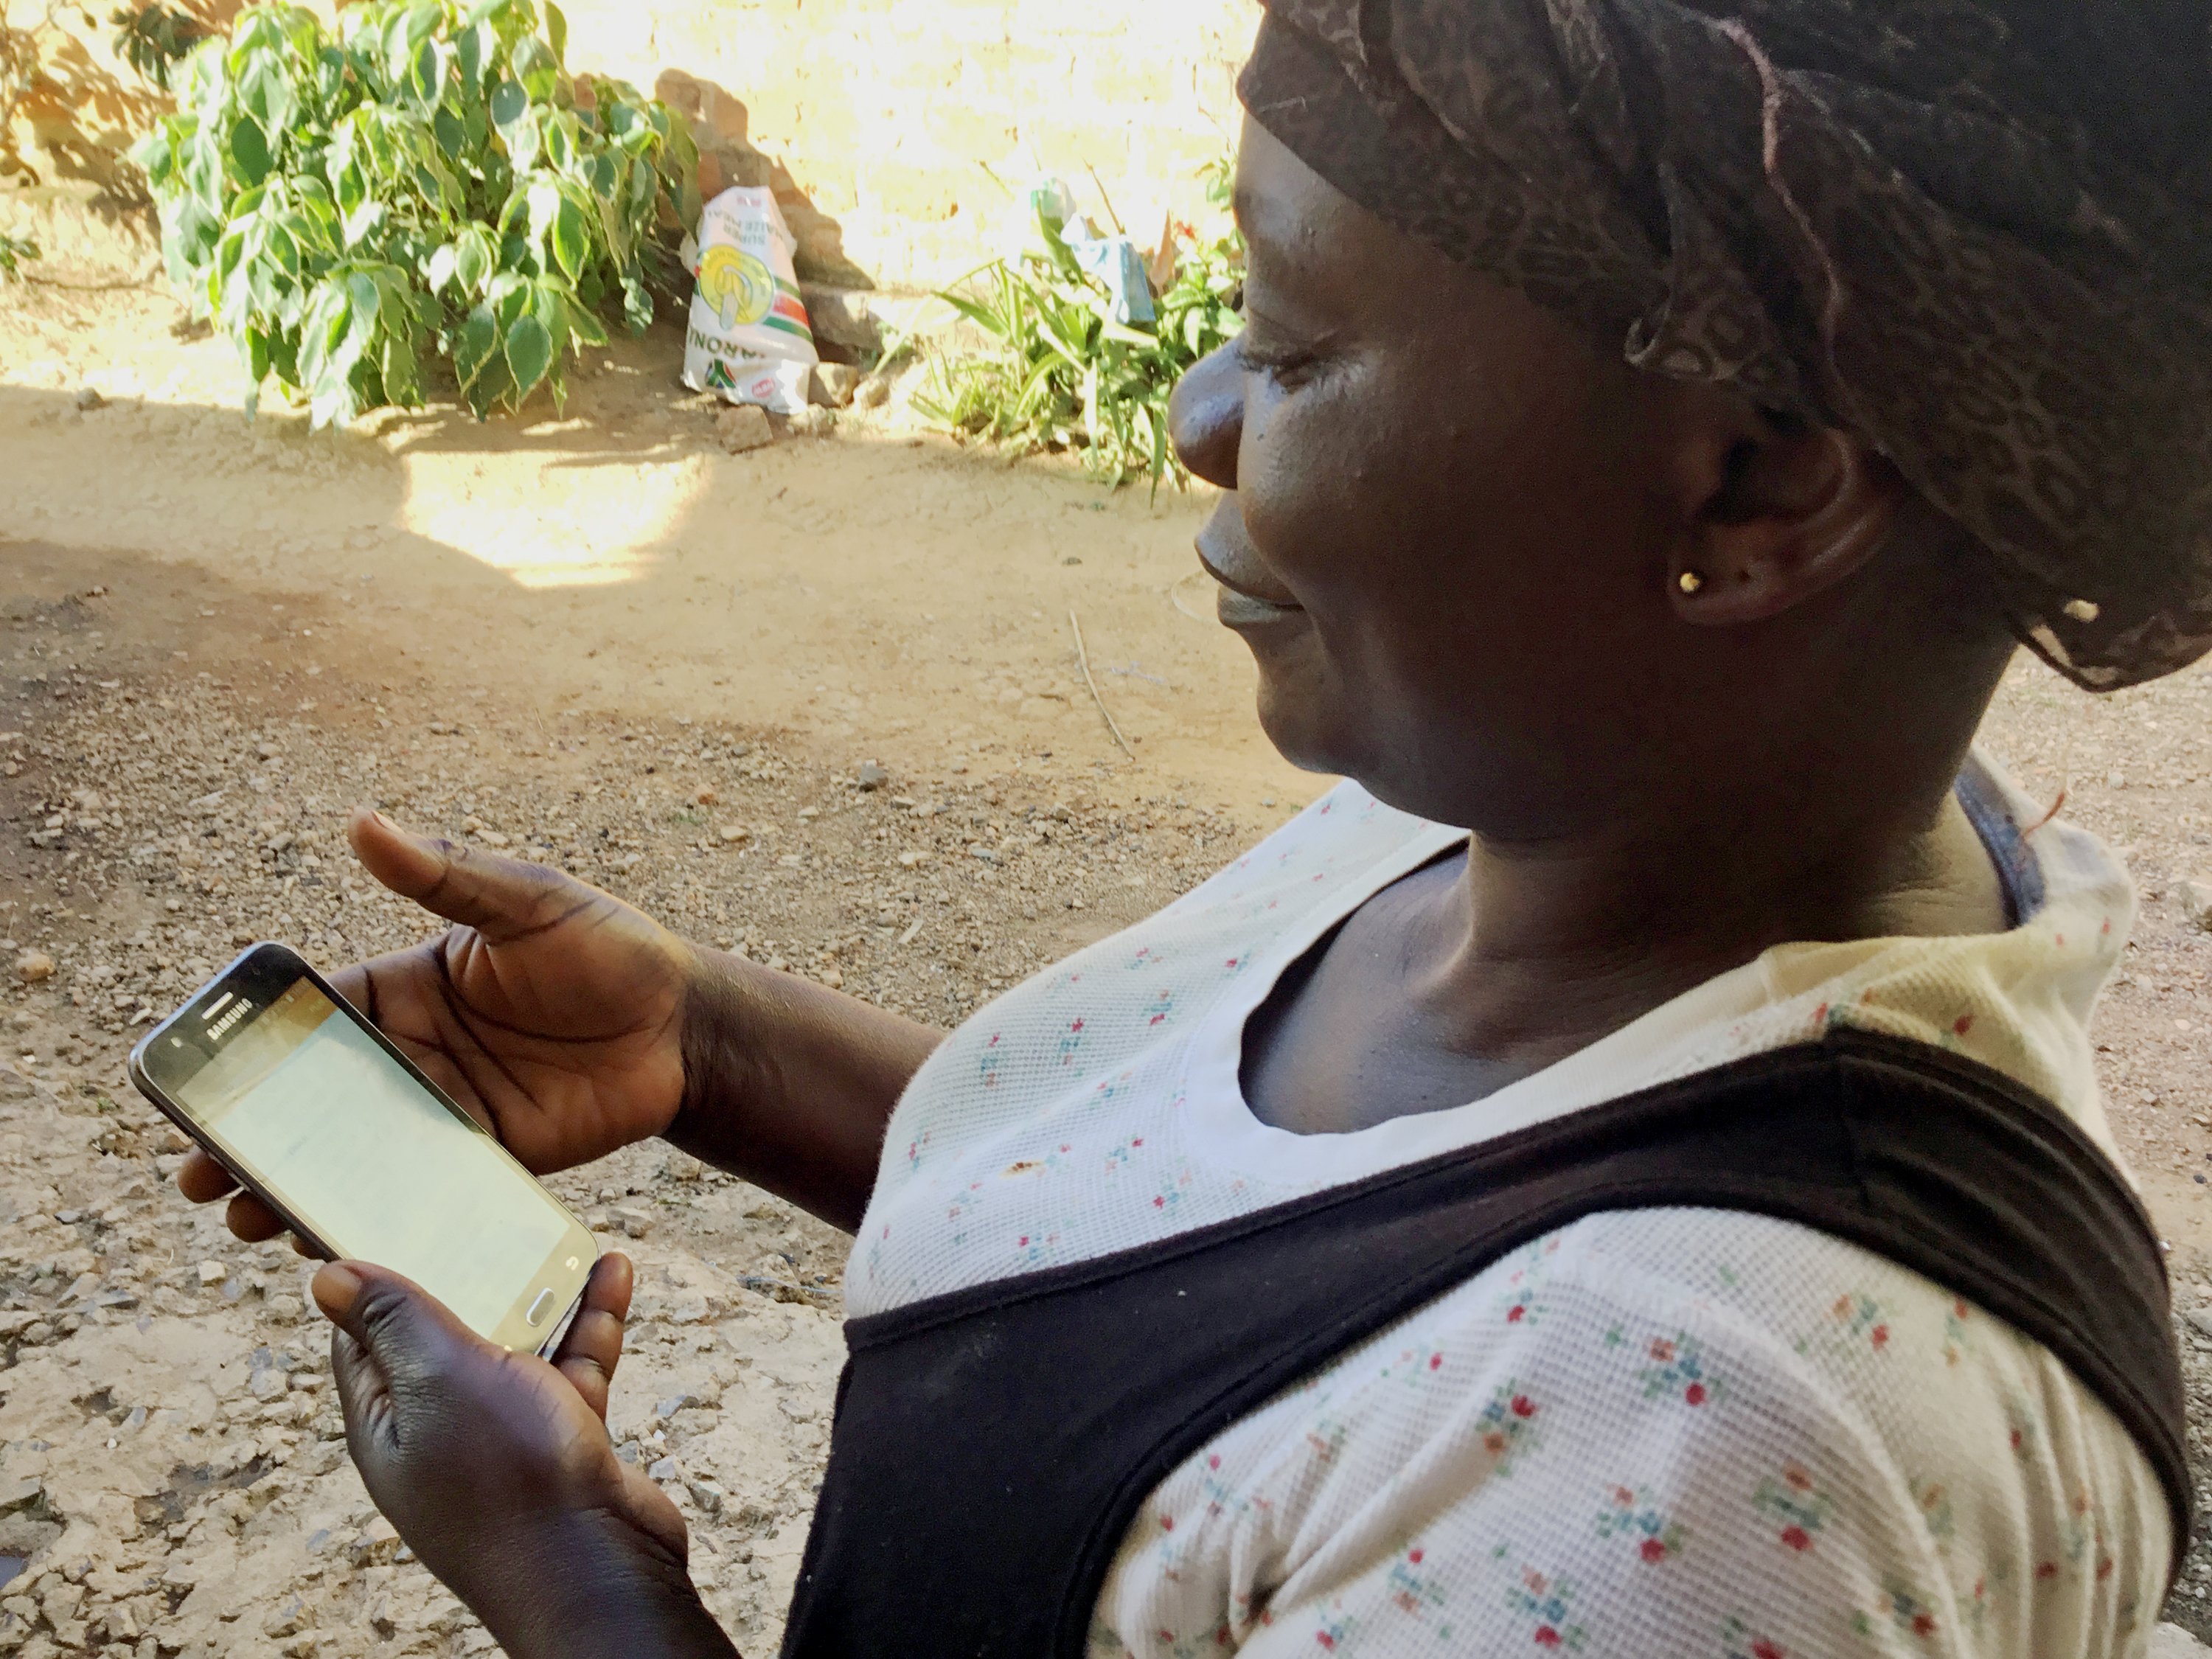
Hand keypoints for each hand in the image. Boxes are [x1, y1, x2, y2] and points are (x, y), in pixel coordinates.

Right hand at [183, 809, 695, 1243]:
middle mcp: (415, 1057)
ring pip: (354, 1158)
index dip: (249, 1052)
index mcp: (407, 991)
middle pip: (314, 1102)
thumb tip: (364, 823)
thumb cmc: (610, 950)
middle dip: (250, 1137)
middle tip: (193, 1173)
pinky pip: (419, 1195)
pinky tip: (333, 1244)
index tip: (192, 1083)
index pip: (312, 1020)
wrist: (686, 1028)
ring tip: (242, 1219)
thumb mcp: (529, 902)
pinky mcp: (487, 1162)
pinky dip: (376, 1219)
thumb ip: (449, 875)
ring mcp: (447, 1115)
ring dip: (295, 1188)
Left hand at [317, 1254, 737, 1658]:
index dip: (383, 1274)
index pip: (366, 1335)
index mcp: (388, 1421)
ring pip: (519, 1344)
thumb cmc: (509, 1482)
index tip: (405, 1215)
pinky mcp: (562, 1441)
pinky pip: (572, 1367)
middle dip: (476, 1273)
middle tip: (495, 1211)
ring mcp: (504, 1437)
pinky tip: (613, 1277)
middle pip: (449, 1332)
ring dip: (545, 1290)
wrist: (596, 1572)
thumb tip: (327, 1277)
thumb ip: (393, 1322)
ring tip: (568, 1236)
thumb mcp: (439, 1380)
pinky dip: (591, 1324)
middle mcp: (440, 1429)